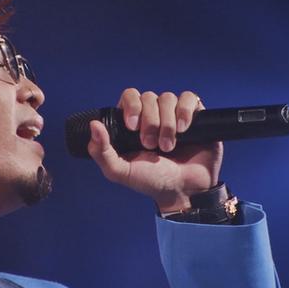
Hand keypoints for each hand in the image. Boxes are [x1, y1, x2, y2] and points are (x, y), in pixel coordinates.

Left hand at [87, 88, 222, 211]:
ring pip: (168, 98)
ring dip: (167, 124)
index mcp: (134, 123)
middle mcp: (153, 116)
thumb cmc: (152, 182)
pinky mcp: (195, 117)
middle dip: (149, 122)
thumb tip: (93, 124)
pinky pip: (189, 98)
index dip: (131, 106)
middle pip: (148, 97)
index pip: (130, 96)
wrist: (183, 191)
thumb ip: (102, 151)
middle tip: (151, 145)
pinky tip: (184, 129)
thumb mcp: (121, 171)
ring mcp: (174, 115)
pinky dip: (185, 111)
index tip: (132, 127)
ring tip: (168, 146)